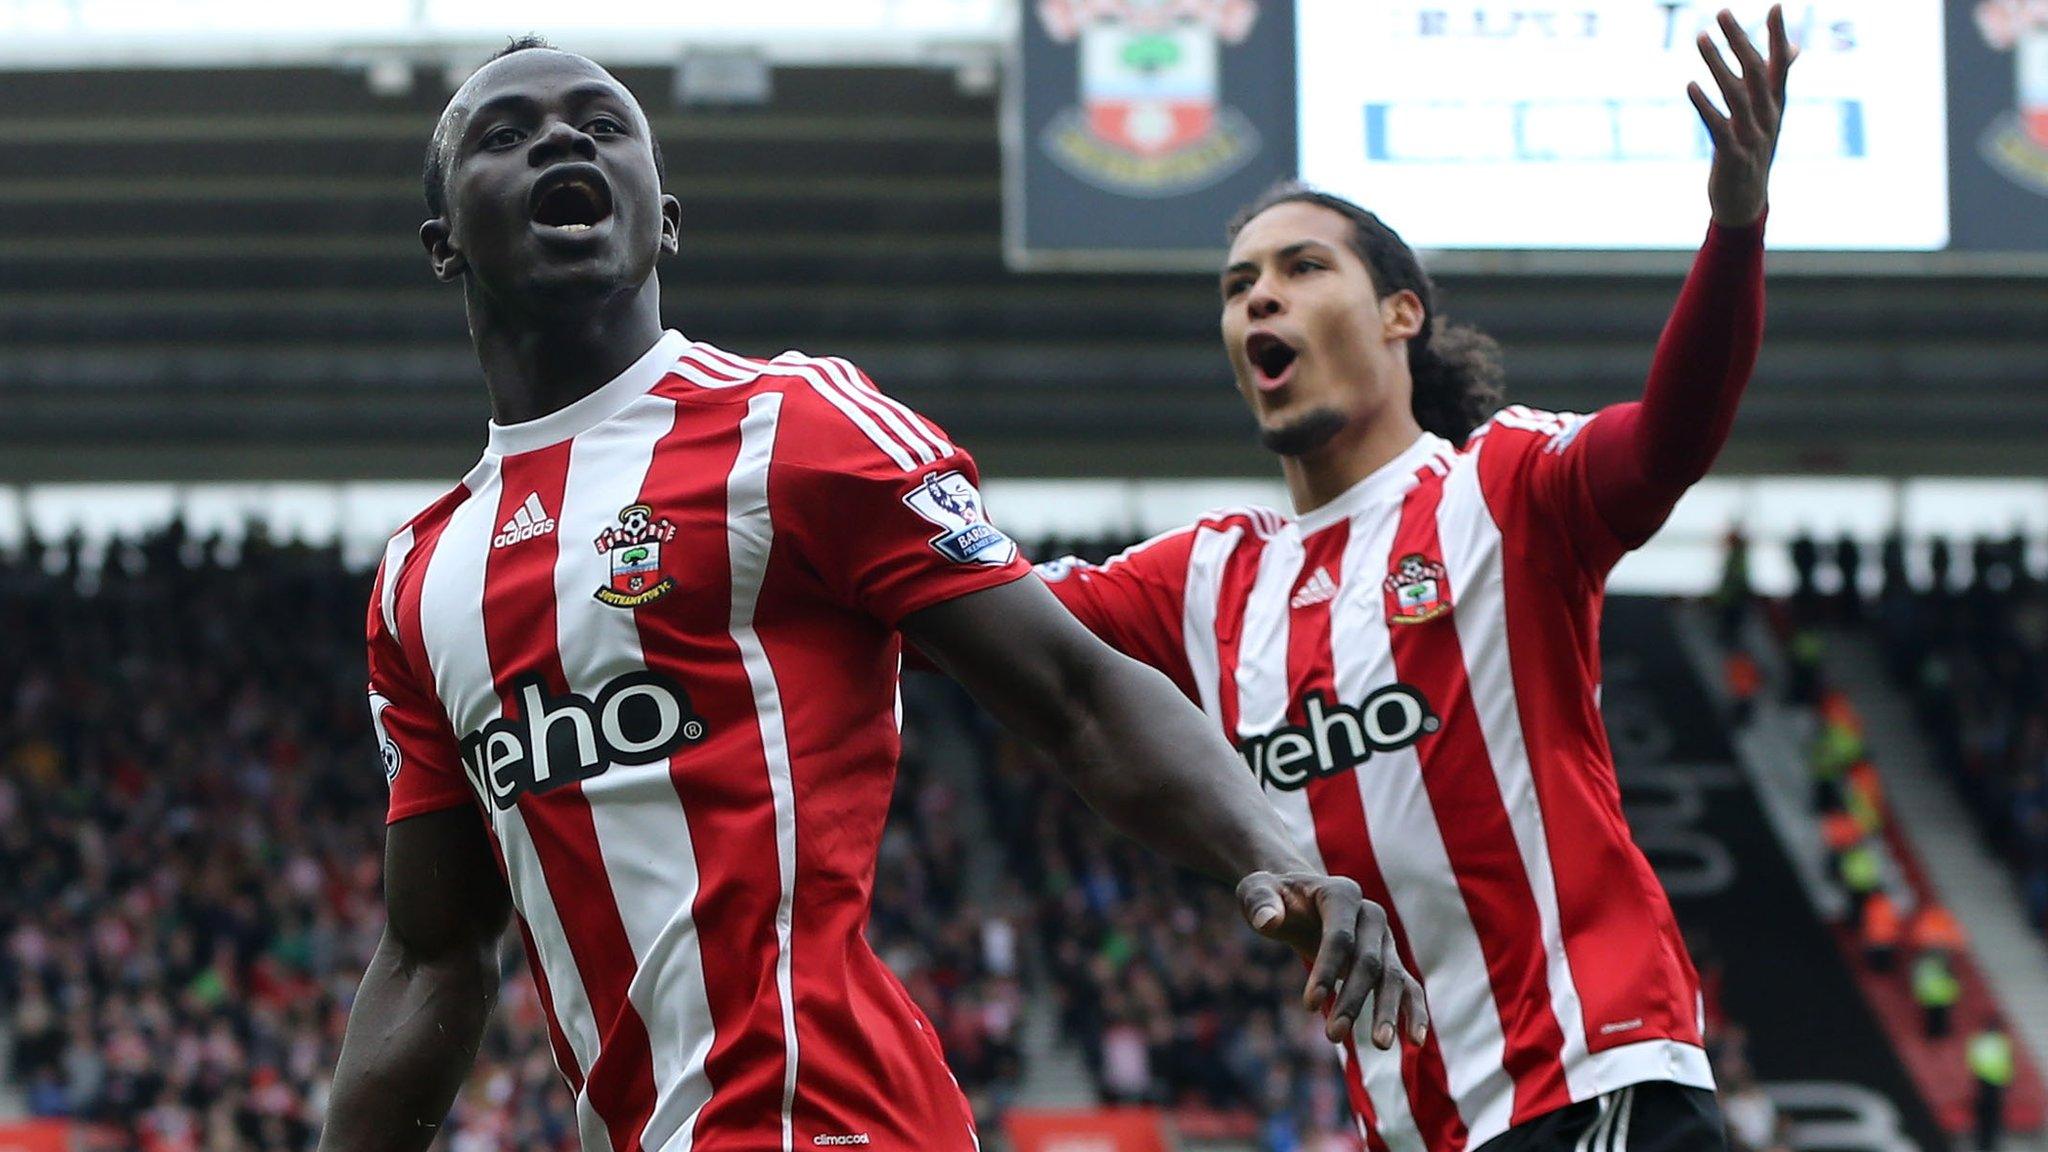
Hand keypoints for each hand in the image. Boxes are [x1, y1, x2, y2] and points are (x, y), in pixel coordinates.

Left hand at [1238, 870, 1428, 1048]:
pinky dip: (1413, 1012)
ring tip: (1380, 1046)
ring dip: (1386, 1012)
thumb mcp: (1256, 891)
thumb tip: (1269, 921)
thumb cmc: (1274, 898)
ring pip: (1392, 977)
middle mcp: (1370, 914)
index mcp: (1341, 893)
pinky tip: (1415, 1042)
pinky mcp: (1389, 961)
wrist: (1297, 899)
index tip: (1309, 1005)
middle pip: (1369, 961)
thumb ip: (1259, 901)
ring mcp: (1383, 939)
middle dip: (1353, 999)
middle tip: (1333, 1036)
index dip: (1327, 969)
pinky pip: (1408, 987)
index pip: (1340, 935)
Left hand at [1688, 5, 1798, 226]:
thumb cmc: (1754, 150)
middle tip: (1722, 12)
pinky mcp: (1732, 157)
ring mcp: (1752, 137)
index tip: (1775, 6)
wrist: (1746, 201)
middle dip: (1739, 39)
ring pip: (1735, 94)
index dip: (1778, 35)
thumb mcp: (1768, 114)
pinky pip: (1718, 127)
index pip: (1780, 63)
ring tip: (1700, 37)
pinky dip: (1704, 105)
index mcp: (1776, 105)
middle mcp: (1768, 117)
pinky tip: (1690, 84)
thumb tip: (1794, 47)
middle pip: (1755, 72)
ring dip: (1716, 64)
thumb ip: (1774, 79)